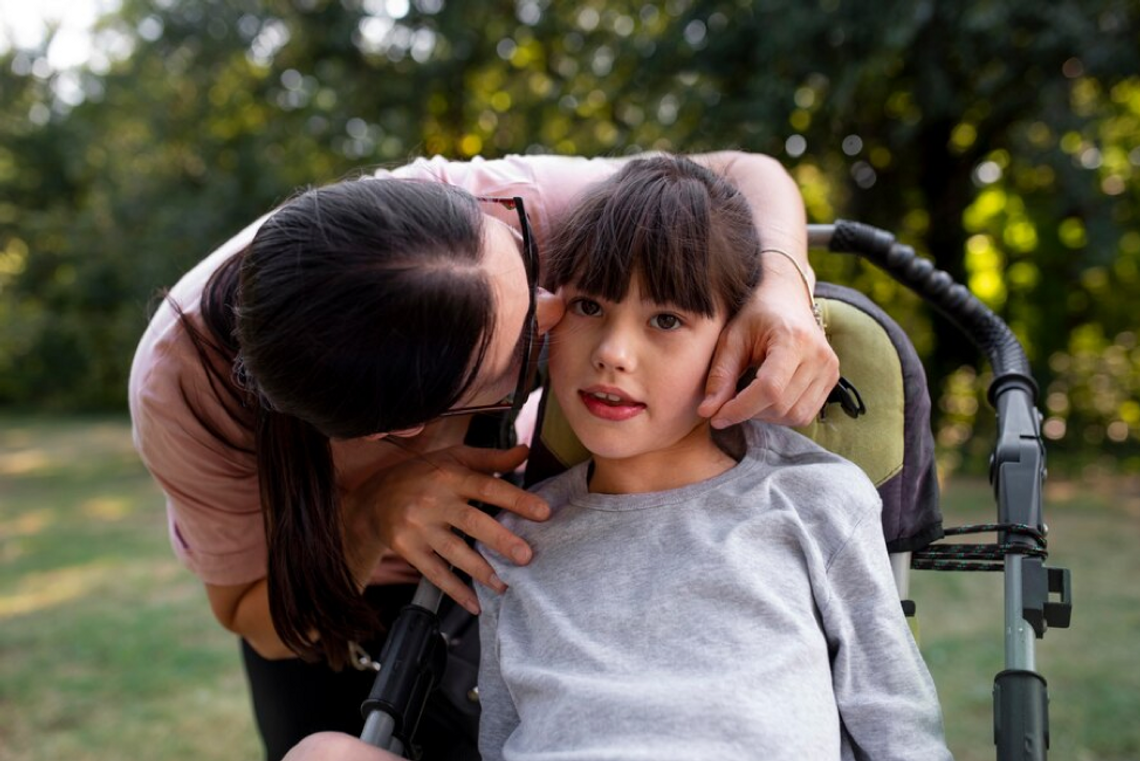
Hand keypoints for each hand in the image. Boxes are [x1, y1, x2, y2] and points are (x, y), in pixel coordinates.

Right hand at [343, 444, 549, 613]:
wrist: (372, 498)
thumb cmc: (423, 475)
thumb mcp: (453, 458)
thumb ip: (491, 459)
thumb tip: (526, 451)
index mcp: (450, 475)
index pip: (487, 487)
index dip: (516, 499)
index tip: (543, 512)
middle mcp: (434, 500)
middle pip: (471, 521)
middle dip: (500, 540)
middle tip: (526, 556)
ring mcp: (418, 526)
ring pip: (454, 551)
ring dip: (481, 571)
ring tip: (505, 585)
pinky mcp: (407, 548)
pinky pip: (434, 573)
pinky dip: (455, 590)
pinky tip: (475, 604)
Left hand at [698, 269, 838, 427]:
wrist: (785, 297)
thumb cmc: (755, 315)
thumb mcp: (731, 338)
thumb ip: (720, 375)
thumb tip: (708, 412)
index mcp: (794, 340)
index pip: (769, 389)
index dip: (740, 408)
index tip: (716, 417)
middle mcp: (819, 356)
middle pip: (781, 406)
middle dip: (749, 412)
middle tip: (728, 403)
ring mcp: (829, 368)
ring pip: (795, 415)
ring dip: (765, 416)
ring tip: (748, 398)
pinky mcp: (832, 378)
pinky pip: (806, 414)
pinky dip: (782, 414)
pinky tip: (767, 398)